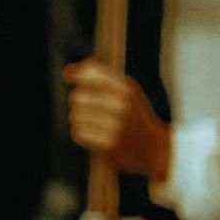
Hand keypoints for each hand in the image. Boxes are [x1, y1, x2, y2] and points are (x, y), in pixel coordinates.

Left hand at [66, 60, 172, 182]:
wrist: (153, 147)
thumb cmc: (134, 114)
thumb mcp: (125, 89)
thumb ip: (98, 76)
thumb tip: (66, 71)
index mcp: (127, 89)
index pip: (89, 74)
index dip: (78, 77)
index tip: (76, 81)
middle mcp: (121, 106)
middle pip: (77, 96)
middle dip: (78, 100)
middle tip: (90, 106)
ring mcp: (115, 127)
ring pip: (75, 115)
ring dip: (79, 118)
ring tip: (94, 120)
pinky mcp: (107, 145)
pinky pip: (78, 132)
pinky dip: (82, 132)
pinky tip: (95, 132)